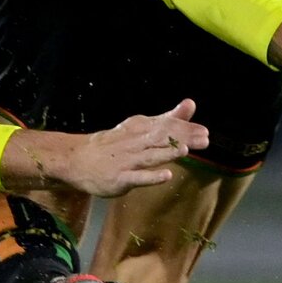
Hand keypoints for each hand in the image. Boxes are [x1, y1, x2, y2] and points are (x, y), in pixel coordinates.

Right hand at [1, 100, 207, 197]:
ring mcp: (126, 160)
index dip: (185, 128)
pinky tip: (165, 175)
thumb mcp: (139, 127)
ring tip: (185, 150)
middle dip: (183, 138)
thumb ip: (168, 118)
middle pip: (160, 138)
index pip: (165, 125)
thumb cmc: (113, 145)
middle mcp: (133, 142)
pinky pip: (137, 177)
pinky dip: (151, 176)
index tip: (205, 132)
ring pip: (149, 156)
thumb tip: (190, 104)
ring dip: (166, 153)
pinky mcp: (119, 178)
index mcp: (138, 128)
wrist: (76, 159)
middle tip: (204, 139)